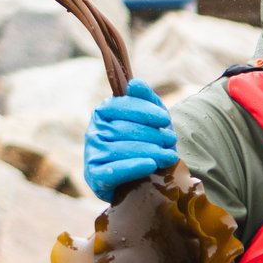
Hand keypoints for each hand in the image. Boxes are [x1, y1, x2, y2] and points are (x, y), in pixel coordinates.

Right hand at [83, 79, 177, 200]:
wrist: (139, 179)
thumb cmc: (146, 143)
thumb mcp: (151, 119)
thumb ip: (146, 99)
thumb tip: (135, 84)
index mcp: (103, 113)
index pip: (119, 106)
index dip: (143, 111)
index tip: (165, 119)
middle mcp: (93, 132)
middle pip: (122, 129)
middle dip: (151, 134)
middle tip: (171, 140)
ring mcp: (92, 154)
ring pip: (119, 149)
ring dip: (149, 151)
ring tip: (169, 155)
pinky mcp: (94, 176)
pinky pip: (112, 171)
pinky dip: (133, 167)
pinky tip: (151, 165)